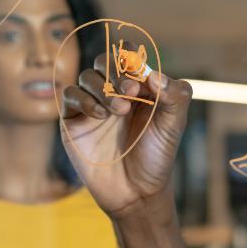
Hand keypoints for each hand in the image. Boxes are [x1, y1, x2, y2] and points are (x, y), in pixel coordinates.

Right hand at [60, 53, 191, 218]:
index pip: (129, 55)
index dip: (132, 58)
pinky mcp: (74, 120)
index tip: (141, 76)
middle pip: (104, 60)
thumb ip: (175, 95)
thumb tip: (154, 74)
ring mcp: (93, 104)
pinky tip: (102, 117)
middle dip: (117, 72)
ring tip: (119, 111)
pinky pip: (70, 95)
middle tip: (131, 92)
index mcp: (139, 86)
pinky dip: (84, 99)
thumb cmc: (158, 155)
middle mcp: (114, 91)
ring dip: (103, 88)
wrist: (137, 192)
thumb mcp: (175, 124)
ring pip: (87, 76)